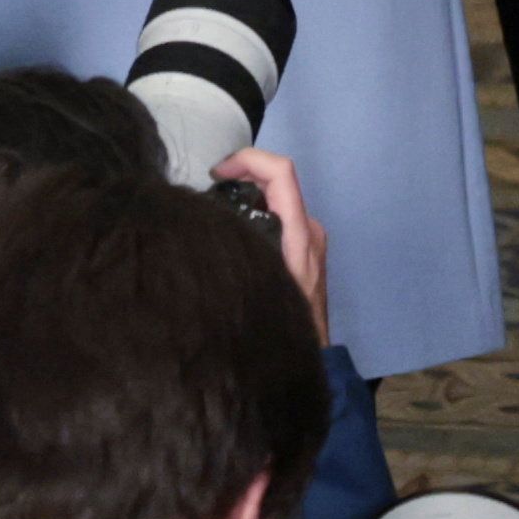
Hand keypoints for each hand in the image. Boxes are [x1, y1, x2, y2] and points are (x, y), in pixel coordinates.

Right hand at [217, 144, 332, 339]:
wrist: (315, 359)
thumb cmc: (286, 328)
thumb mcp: (257, 288)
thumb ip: (238, 253)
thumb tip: (202, 229)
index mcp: (300, 235)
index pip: (281, 172)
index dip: (247, 160)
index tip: (216, 173)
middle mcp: (309, 230)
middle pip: (276, 180)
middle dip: (241, 176)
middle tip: (208, 193)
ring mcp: (309, 240)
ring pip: (276, 199)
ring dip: (246, 195)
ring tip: (216, 216)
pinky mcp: (305, 251)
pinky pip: (278, 216)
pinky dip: (254, 213)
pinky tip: (234, 238)